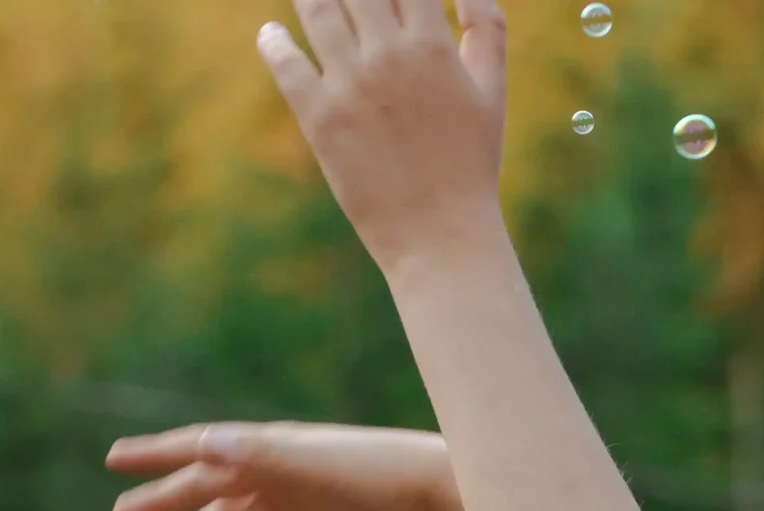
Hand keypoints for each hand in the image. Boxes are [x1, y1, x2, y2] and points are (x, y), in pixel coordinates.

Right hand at [105, 423, 461, 510]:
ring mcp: (307, 494)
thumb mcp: (312, 463)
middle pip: (210, 486)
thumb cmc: (380, 470)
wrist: (443, 487)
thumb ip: (260, 454)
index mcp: (268, 448)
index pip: (199, 449)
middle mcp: (282, 467)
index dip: (154, 455)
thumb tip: (206, 444)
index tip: (112, 460)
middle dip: (163, 499)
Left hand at [255, 0, 506, 280]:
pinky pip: (285, 63)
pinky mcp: (318, 117)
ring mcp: (349, 85)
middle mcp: (387, 56)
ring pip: (316, 9)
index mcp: (432, 45)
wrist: (440, 235)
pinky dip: (272, 40)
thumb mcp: (492, 91)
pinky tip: (271, 32)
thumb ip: (487, 28)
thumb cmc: (472, 163)